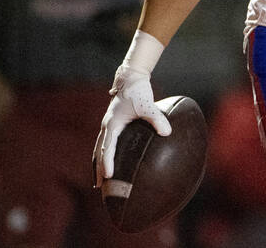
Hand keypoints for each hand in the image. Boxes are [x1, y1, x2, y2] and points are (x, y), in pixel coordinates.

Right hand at [92, 64, 171, 186]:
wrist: (130, 79)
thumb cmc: (138, 92)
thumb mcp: (148, 105)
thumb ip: (157, 119)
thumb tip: (167, 133)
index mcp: (112, 124)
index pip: (108, 148)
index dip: (108, 163)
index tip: (109, 176)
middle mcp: (107, 126)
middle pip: (99, 152)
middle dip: (98, 169)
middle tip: (99, 186)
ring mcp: (108, 125)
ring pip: (99, 148)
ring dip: (98, 163)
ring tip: (99, 180)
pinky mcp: (113, 124)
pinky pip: (105, 143)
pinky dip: (104, 154)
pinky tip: (110, 161)